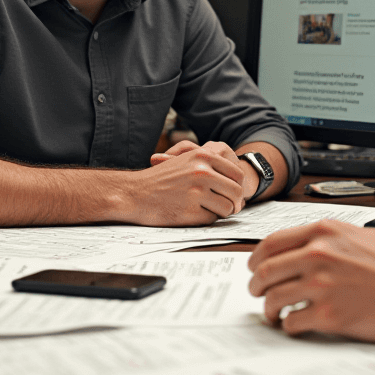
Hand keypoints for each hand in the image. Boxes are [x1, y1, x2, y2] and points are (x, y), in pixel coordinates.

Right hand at [129, 140, 247, 225]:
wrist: (134, 193)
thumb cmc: (160, 179)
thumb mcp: (186, 161)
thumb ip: (211, 166)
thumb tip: (239, 184)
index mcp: (203, 156)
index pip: (237, 174)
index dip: (237, 187)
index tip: (231, 194)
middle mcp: (202, 171)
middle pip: (236, 192)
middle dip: (234, 203)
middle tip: (226, 207)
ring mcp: (197, 192)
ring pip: (228, 208)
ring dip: (221, 212)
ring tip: (206, 209)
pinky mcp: (190, 211)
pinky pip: (212, 219)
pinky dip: (205, 219)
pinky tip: (191, 213)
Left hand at [247, 219, 374, 355]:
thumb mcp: (361, 236)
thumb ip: (329, 237)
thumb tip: (303, 244)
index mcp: (323, 232)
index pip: (271, 242)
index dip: (256, 257)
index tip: (254, 267)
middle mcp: (318, 255)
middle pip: (265, 270)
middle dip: (255, 284)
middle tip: (256, 292)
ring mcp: (321, 285)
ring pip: (273, 297)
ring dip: (268, 308)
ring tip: (272, 313)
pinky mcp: (328, 315)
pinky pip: (291, 322)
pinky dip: (287, 326)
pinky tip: (293, 325)